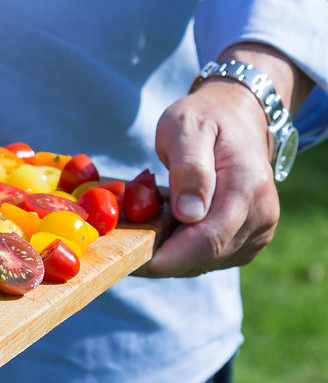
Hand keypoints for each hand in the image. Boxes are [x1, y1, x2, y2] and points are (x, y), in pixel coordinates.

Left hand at [138, 79, 278, 276]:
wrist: (235, 120)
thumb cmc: (205, 119)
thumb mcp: (187, 128)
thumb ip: (189, 168)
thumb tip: (190, 215)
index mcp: (248, 189)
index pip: (207, 240)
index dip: (166, 256)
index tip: (127, 257)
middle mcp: (261, 217)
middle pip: (203, 257)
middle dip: (160, 256)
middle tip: (122, 243)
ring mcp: (257, 233)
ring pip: (203, 263)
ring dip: (169, 254)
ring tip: (142, 229)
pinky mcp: (247, 242)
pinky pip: (208, 259)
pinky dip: (181, 251)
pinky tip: (164, 230)